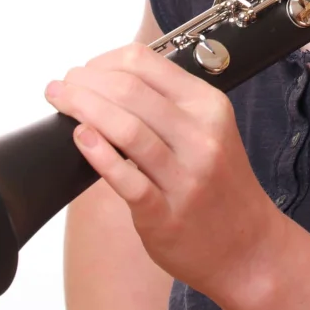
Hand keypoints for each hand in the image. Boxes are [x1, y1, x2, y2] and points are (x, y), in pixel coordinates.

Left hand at [45, 42, 285, 299]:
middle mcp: (201, 135)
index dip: (103, 61)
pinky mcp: (166, 214)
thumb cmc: (220, 185)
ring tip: (60, 103)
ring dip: (83, 108)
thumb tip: (108, 81)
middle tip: (61, 87)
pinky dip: (98, 154)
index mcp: (208, 105)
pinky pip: (126, 179)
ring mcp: (185, 177)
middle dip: (84, 82)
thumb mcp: (210, 129)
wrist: (249, 248)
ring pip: (126, 128)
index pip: (145, 62)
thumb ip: (168, 104)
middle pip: (129, 90)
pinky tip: (80, 139)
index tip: (84, 71)